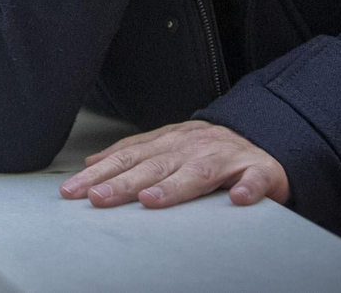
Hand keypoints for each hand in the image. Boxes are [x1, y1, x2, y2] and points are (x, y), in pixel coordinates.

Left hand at [59, 120, 289, 208]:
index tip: (74, 190)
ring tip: (151, 201)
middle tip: (98, 198)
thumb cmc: (210, 152)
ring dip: (175, 186)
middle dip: (124, 182)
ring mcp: (228, 157)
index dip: (101, 173)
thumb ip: (134, 155)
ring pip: (200, 171)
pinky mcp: (262, 170)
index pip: (130, 157)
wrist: (265, 140)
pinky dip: (249, 189)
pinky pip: (256, 180)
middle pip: (156, 165)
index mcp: (171, 142)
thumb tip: (92, 164)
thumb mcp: (169, 147)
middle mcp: (195, 146)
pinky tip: (239, 200)